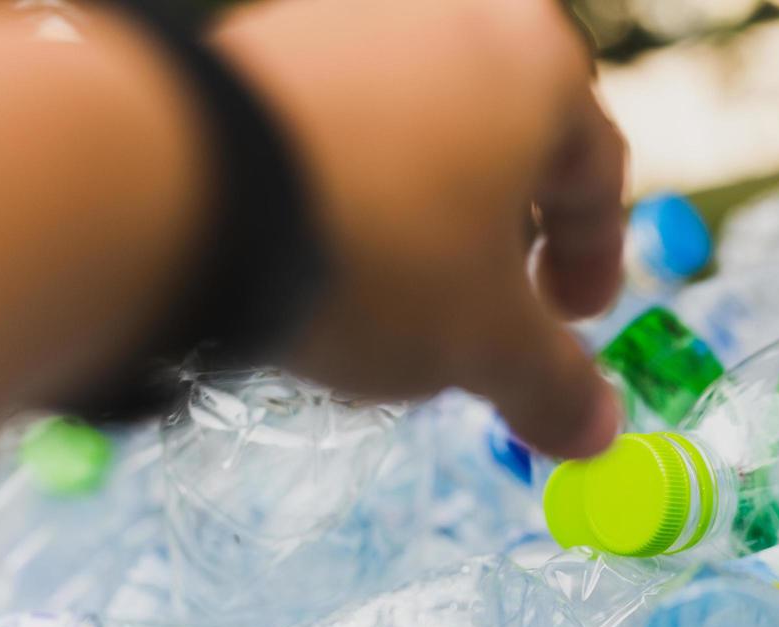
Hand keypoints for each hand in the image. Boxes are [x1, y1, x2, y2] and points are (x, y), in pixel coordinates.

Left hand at [214, 0, 625, 457]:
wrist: (178, 188)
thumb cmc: (378, 251)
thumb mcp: (485, 340)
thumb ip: (553, 384)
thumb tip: (598, 432)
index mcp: (541, 67)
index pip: (599, 173)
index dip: (594, 260)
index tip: (572, 320)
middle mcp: (461, 15)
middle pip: (513, 144)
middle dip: (509, 236)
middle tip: (492, 308)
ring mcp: (360, 13)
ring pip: (428, 129)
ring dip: (432, 212)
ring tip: (399, 288)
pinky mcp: (273, 32)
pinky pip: (348, 118)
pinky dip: (358, 182)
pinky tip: (327, 244)